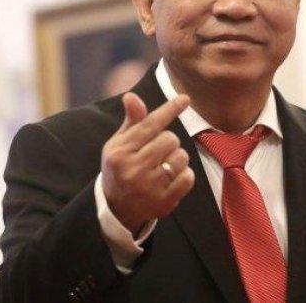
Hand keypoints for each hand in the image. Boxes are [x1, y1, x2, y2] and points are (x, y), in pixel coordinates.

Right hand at [101, 92, 194, 232]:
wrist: (117, 209)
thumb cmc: (120, 167)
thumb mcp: (118, 144)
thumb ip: (131, 121)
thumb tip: (132, 96)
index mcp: (119, 152)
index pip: (149, 124)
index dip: (169, 109)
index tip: (185, 99)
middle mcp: (133, 170)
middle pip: (170, 139)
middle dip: (168, 141)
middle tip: (157, 151)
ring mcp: (149, 188)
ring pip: (181, 157)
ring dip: (177, 158)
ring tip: (163, 166)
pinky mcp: (163, 202)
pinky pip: (188, 177)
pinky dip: (184, 175)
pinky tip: (170, 179)